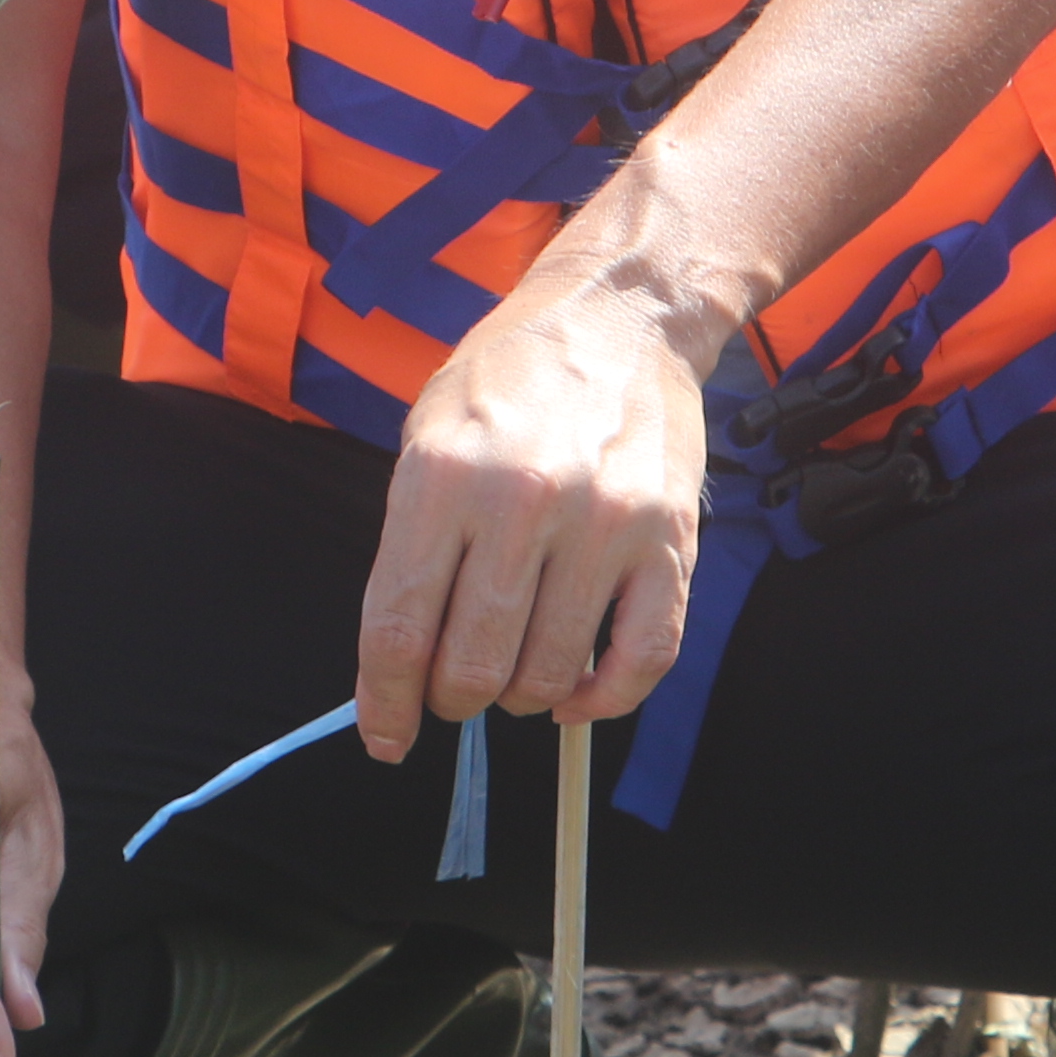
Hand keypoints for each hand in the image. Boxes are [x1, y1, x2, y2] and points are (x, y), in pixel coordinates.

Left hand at [356, 272, 706, 762]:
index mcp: (444, 476)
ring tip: (515, 670)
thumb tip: (396, 668)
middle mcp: (524, 503)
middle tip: (455, 688)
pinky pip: (642, 663)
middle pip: (472, 667)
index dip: (385, 703)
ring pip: (550, 676)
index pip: (399, 630)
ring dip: (523, 698)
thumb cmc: (509, 380)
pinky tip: (577, 691)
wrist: (623, 317)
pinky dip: (604, 700)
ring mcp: (605, 525)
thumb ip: (409, 549)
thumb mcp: (426, 438)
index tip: (386, 738)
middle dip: (453, 700)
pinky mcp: (670, 542)